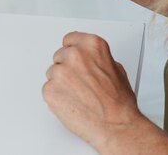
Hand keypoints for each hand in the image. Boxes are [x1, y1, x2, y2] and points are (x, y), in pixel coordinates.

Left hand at [43, 32, 144, 151]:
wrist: (117, 126)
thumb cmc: (119, 103)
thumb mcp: (116, 69)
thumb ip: (97, 58)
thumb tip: (88, 57)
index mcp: (92, 45)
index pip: (69, 39)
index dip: (72, 51)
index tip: (74, 57)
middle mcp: (74, 55)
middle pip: (59, 56)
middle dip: (67, 69)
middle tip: (81, 84)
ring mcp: (60, 72)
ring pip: (52, 73)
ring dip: (61, 83)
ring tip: (79, 95)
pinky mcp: (50, 89)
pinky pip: (48, 88)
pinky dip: (56, 96)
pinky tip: (71, 102)